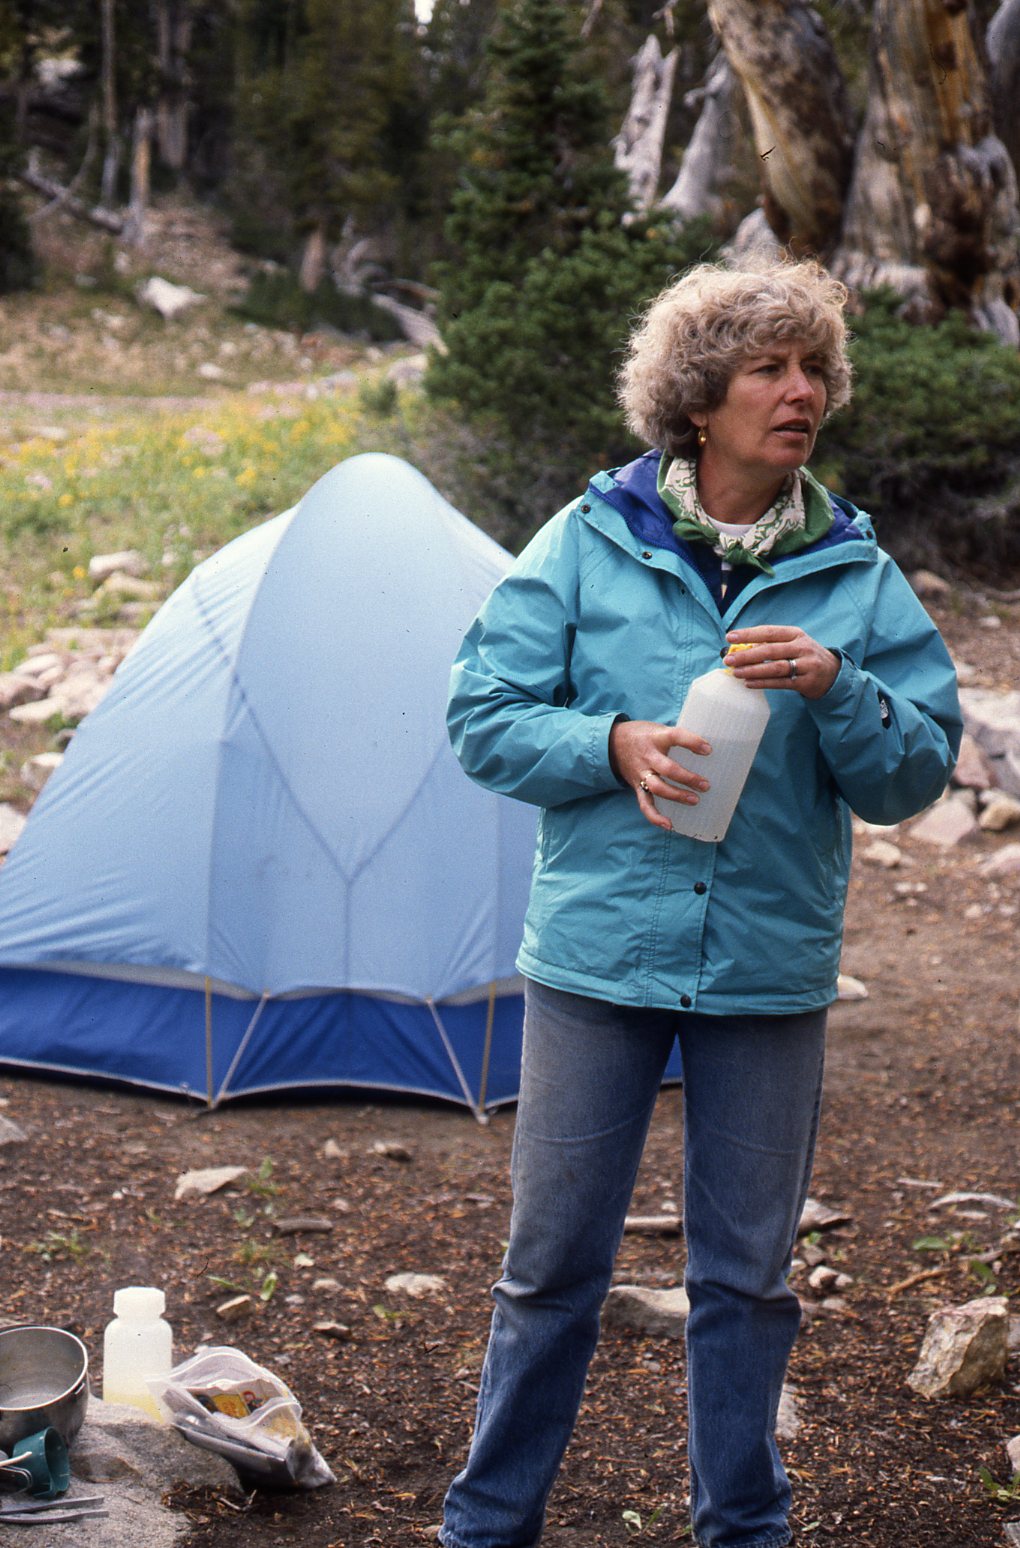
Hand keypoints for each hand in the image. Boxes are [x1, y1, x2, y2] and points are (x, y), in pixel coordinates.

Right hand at [609, 718, 711, 831]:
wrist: (612, 743)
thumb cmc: (643, 735)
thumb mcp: (658, 729)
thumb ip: (676, 738)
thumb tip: (706, 748)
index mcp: (655, 738)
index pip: (675, 737)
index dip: (692, 742)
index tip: (708, 750)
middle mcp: (648, 756)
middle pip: (667, 769)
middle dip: (687, 778)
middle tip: (705, 785)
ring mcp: (641, 773)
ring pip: (658, 788)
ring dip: (676, 796)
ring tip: (695, 800)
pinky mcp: (637, 787)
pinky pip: (645, 804)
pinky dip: (655, 817)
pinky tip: (669, 825)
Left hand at [723, 626, 839, 699]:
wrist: (832, 673)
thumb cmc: (803, 656)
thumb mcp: (792, 644)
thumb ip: (770, 645)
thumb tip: (740, 648)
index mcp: (795, 634)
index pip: (769, 632)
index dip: (749, 634)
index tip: (729, 636)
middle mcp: (802, 647)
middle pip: (770, 650)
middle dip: (747, 655)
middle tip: (728, 659)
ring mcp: (806, 665)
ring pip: (775, 667)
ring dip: (753, 670)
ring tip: (736, 672)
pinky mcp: (807, 682)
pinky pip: (781, 683)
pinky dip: (763, 683)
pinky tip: (749, 683)